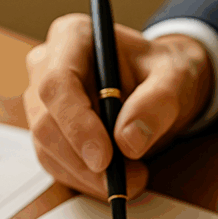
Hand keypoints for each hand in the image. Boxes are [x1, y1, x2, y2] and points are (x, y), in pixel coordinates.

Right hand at [23, 14, 213, 198]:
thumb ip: (157, 102)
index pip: (57, 83)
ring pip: (49, 150)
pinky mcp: (48, 134)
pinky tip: (117, 178)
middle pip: (47, 122)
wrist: (160, 85)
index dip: (77, 124)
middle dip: (86, 160)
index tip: (104, 158)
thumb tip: (128, 141)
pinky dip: (87, 181)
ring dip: (89, 176)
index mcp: (71, 37)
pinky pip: (57, 166)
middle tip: (130, 178)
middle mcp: (46, 67)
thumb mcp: (175, 77)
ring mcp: (41, 103)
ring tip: (134, 177)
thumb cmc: (162, 72)